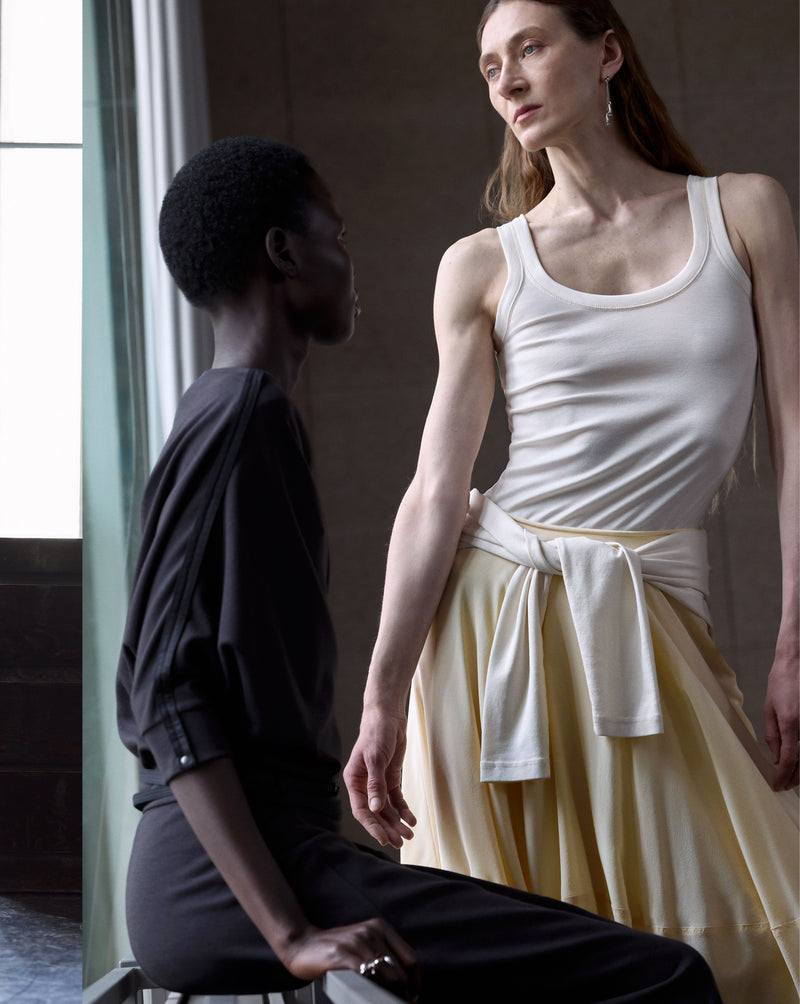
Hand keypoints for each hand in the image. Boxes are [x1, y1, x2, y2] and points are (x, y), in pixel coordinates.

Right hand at [283, 917, 419, 1001]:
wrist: (302, 944)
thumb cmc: (335, 949)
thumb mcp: (363, 943)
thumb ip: (383, 955)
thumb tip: (404, 983)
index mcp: (380, 928)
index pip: (411, 958)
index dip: (415, 983)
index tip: (412, 998)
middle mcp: (372, 932)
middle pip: (401, 972)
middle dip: (402, 994)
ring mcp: (357, 943)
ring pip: (388, 977)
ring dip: (389, 996)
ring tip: (382, 1002)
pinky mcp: (343, 955)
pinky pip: (368, 978)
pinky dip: (373, 992)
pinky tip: (367, 997)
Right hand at [344, 706, 416, 847]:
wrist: (388, 716)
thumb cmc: (376, 733)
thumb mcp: (376, 758)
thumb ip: (376, 784)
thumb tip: (376, 809)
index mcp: (354, 780)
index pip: (362, 810)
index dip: (372, 826)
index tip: (384, 839)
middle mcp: (364, 785)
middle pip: (375, 813)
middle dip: (387, 828)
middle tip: (401, 842)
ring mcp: (378, 783)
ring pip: (386, 809)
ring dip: (396, 822)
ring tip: (409, 835)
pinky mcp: (391, 778)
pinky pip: (396, 799)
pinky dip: (403, 810)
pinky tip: (411, 820)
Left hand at [764, 642, 798, 790]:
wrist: (798, 661)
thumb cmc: (782, 682)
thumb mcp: (770, 707)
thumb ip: (773, 734)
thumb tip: (776, 758)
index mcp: (791, 722)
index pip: (789, 758)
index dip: (784, 775)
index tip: (778, 786)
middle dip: (796, 777)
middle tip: (786, 785)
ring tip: (794, 776)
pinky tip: (799, 759)